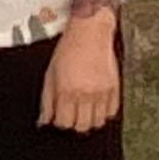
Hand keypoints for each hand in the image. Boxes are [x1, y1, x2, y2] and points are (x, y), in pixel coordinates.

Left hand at [38, 6, 120, 132]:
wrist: (90, 32)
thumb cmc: (68, 50)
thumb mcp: (50, 74)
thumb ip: (47, 100)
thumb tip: (44, 120)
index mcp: (67, 91)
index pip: (64, 122)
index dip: (59, 122)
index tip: (59, 117)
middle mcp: (85, 94)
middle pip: (81, 126)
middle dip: (74, 124)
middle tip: (72, 114)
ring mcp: (102, 93)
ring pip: (98, 122)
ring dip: (90, 120)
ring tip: (84, 111)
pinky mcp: (114, 89)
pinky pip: (112, 112)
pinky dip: (104, 113)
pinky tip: (97, 105)